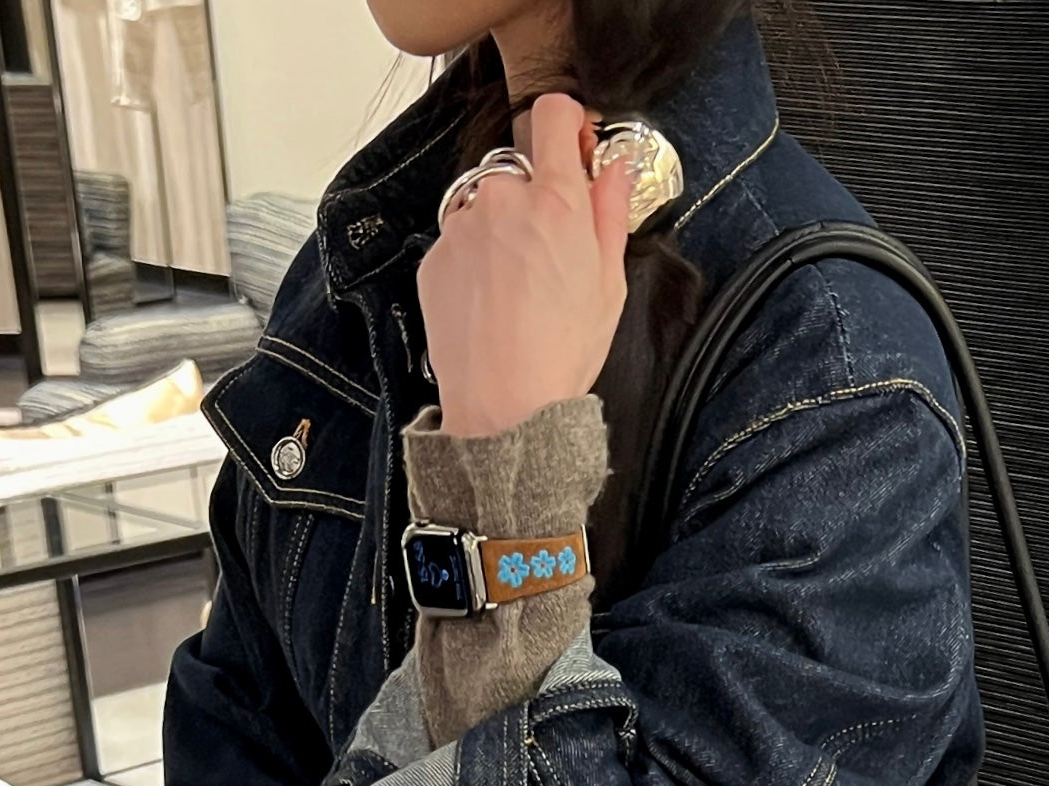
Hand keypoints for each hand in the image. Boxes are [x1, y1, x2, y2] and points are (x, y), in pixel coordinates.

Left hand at [421, 93, 633, 437]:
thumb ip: (610, 213)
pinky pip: (459, 244)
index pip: (552, 115)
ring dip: (499, 234)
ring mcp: (462, 226)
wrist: (504, 407)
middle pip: (519, 174)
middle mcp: (502, 198)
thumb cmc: (562, 351)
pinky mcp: (435, 257)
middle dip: (532, 203)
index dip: (566, 126)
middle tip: (547, 259)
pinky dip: (473, 265)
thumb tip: (613, 169)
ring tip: (515, 293)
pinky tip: (490, 307)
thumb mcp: (608, 283)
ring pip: (485, 209)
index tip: (573, 150)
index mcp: (555, 200)